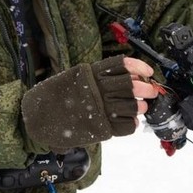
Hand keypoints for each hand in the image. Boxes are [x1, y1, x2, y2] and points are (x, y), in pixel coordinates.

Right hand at [21, 55, 157, 148]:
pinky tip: (130, 122)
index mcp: (91, 73)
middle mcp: (96, 89)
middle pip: (131, 86)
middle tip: (151, 91)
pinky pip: (126, 126)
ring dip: (140, 107)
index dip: (138, 67)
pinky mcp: (100, 128)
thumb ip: (101, 77)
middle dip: (145, 89)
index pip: (121, 64)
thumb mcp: (78, 77)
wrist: (41, 116)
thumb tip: (133, 77)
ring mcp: (99, 109)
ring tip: (140, 108)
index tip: (148, 72)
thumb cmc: (62, 95)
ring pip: (132, 106)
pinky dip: (132, 124)